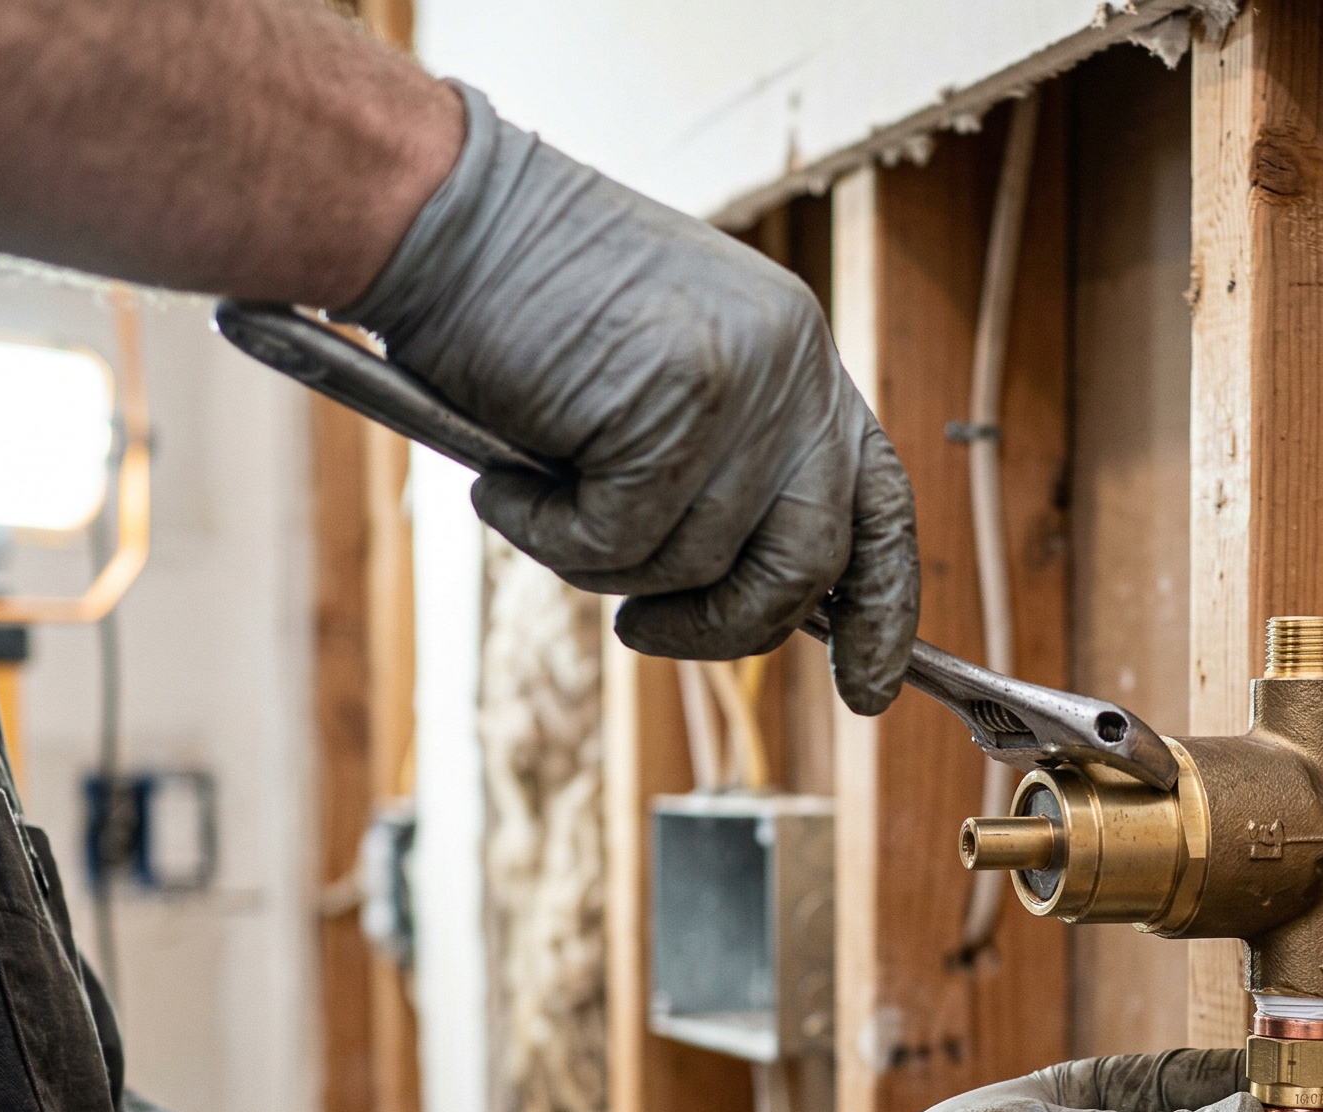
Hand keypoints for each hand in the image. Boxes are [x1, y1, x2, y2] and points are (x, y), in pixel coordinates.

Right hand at [339, 85, 917, 715]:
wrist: (440, 213)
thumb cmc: (526, 302)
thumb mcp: (662, 382)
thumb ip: (722, 469)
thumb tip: (741, 597)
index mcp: (802, 363)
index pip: (882, 504)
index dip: (882, 606)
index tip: (868, 688)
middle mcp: (794, 372)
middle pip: (806, 565)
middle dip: (725, 626)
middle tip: (643, 629)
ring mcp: (741, 391)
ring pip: (697, 566)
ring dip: (602, 563)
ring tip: (536, 497)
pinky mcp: (671, 411)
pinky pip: (615, 546)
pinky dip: (544, 533)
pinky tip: (502, 480)